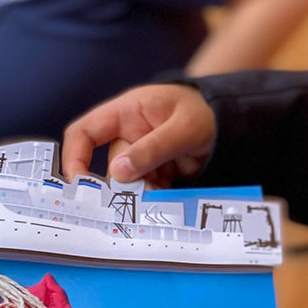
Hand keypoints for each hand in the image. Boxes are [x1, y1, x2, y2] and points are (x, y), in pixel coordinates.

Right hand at [62, 84, 216, 187]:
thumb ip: (152, 148)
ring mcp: (141, 153)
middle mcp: (128, 133)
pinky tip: (173, 194)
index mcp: (126, 112)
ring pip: (131, 183)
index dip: (75, 157)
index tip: (81, 186)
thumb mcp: (184, 128)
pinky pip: (147, 189)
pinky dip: (157, 196)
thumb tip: (118, 173)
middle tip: (150, 193)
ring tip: (170, 190)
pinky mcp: (155, 170)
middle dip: (128, 185)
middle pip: (113, 167)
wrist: (232, 119)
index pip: (84, 132)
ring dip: (146, 193)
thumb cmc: (206, 111)